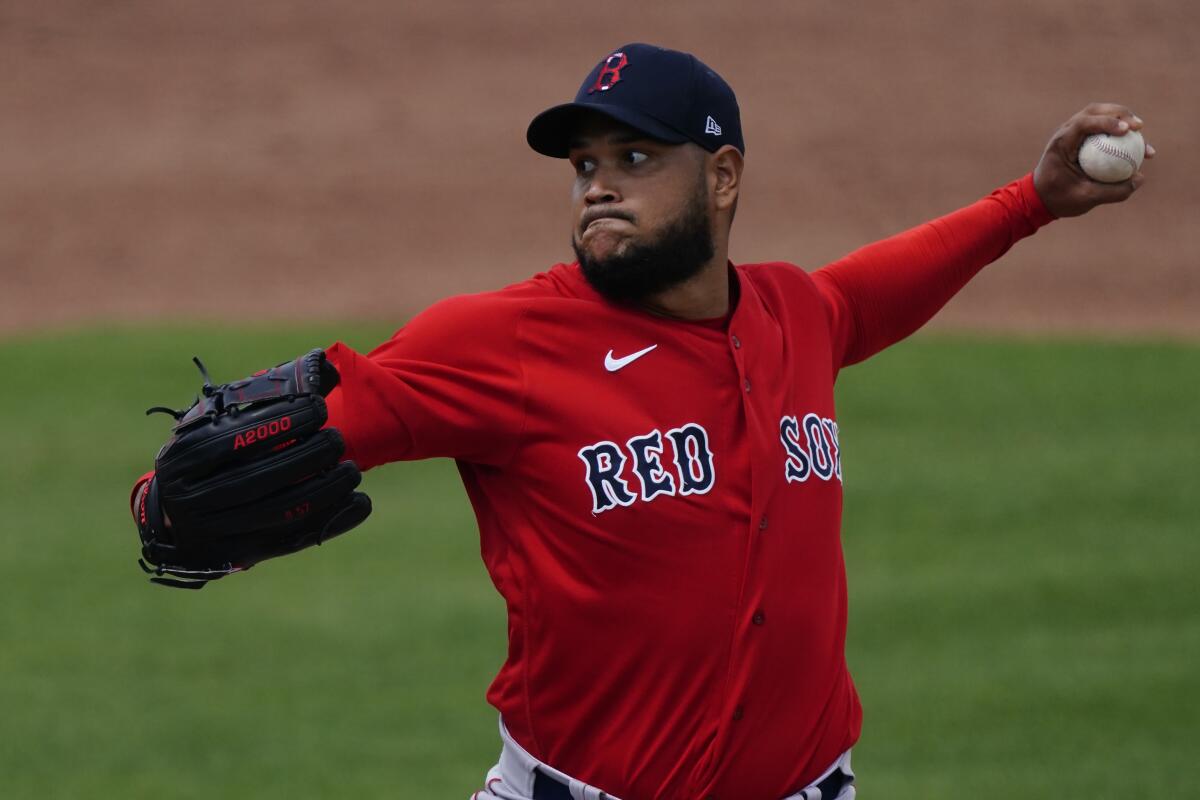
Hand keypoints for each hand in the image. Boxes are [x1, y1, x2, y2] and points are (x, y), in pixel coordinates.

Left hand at [1032, 103, 1154, 217]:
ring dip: (1121, 118)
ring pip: (1100, 115)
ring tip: (1140, 130)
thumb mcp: (1085, 199)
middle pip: (1095, 111)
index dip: (1107, 122)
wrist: (1041, 199)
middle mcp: (1066, 132)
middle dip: (1120, 113)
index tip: (1126, 130)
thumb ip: (1112, 191)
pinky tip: (1136, 144)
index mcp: (1061, 143)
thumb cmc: (1059, 199)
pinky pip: (1102, 129)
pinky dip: (1118, 132)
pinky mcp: (1082, 138)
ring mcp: (1074, 133)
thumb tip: (1140, 178)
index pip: (1083, 123)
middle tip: (1139, 126)